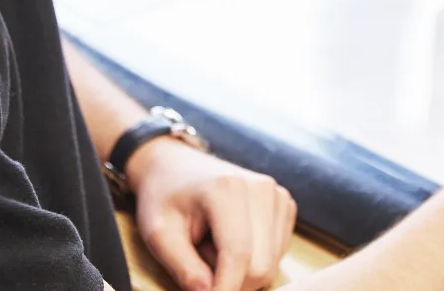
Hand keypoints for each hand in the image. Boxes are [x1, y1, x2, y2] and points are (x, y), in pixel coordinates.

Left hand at [128, 137, 296, 290]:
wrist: (175, 165)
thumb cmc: (164, 198)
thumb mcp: (158, 234)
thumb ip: (184, 268)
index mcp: (227, 189)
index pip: (238, 257)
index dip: (224, 290)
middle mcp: (261, 188)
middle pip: (261, 267)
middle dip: (231, 282)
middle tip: (200, 265)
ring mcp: (277, 194)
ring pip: (272, 264)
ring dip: (242, 271)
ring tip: (213, 248)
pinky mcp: (284, 204)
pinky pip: (277, 253)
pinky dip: (254, 259)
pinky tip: (231, 242)